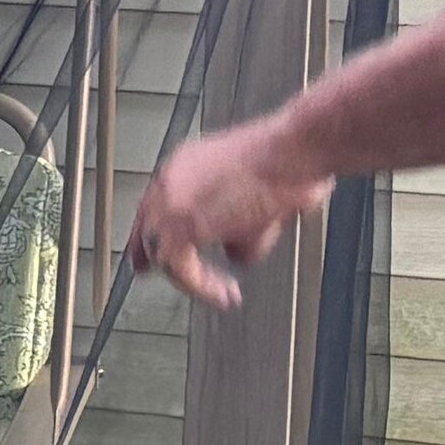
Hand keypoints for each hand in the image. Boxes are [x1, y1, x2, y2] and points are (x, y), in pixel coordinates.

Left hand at [130, 119, 333, 307]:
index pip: (156, 207)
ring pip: (163, 251)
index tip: (152, 255)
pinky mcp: (182, 223)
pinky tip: (224, 293)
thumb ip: (236, 230)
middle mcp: (170, 181)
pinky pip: (179, 267)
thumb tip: (234, 254)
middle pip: (149, 228)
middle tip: (163, 278)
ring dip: (192, 279)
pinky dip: (202, 286)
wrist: (294, 151)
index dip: (155, 233)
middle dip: (156, 258)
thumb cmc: (290, 165)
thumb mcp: (258, 200)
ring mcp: (171, 201)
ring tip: (222, 293)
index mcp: (184, 167)